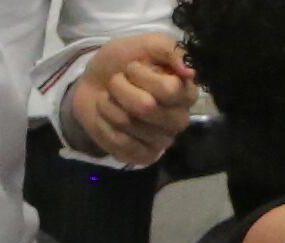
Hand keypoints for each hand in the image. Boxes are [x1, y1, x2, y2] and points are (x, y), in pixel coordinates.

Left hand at [68, 31, 194, 163]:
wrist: (93, 84)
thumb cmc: (122, 63)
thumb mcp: (146, 44)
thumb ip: (170, 50)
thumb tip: (190, 72)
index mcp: (186, 93)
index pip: (168, 89)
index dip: (141, 76)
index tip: (131, 67)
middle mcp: (180, 120)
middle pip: (146, 107)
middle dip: (120, 89)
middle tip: (116, 83)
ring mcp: (163, 141)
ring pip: (128, 123)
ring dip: (108, 105)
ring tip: (109, 99)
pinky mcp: (144, 157)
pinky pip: (120, 144)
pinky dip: (104, 125)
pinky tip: (106, 118)